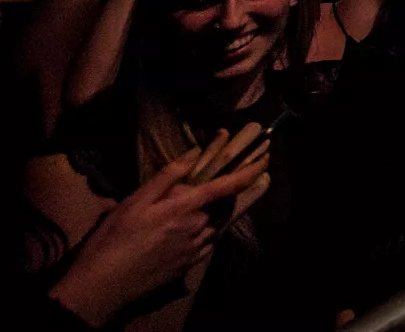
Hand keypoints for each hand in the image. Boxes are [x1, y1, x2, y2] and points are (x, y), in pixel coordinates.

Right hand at [46, 144, 270, 326]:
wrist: (103, 285)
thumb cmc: (114, 239)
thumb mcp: (135, 201)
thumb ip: (168, 177)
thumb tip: (194, 153)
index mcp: (186, 208)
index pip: (227, 186)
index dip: (250, 171)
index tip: (266, 159)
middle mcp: (198, 227)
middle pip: (213, 204)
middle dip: (200, 198)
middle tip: (167, 203)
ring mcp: (195, 248)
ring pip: (208, 224)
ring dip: (197, 217)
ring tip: (162, 225)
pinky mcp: (189, 265)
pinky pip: (202, 242)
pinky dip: (194, 234)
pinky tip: (168, 239)